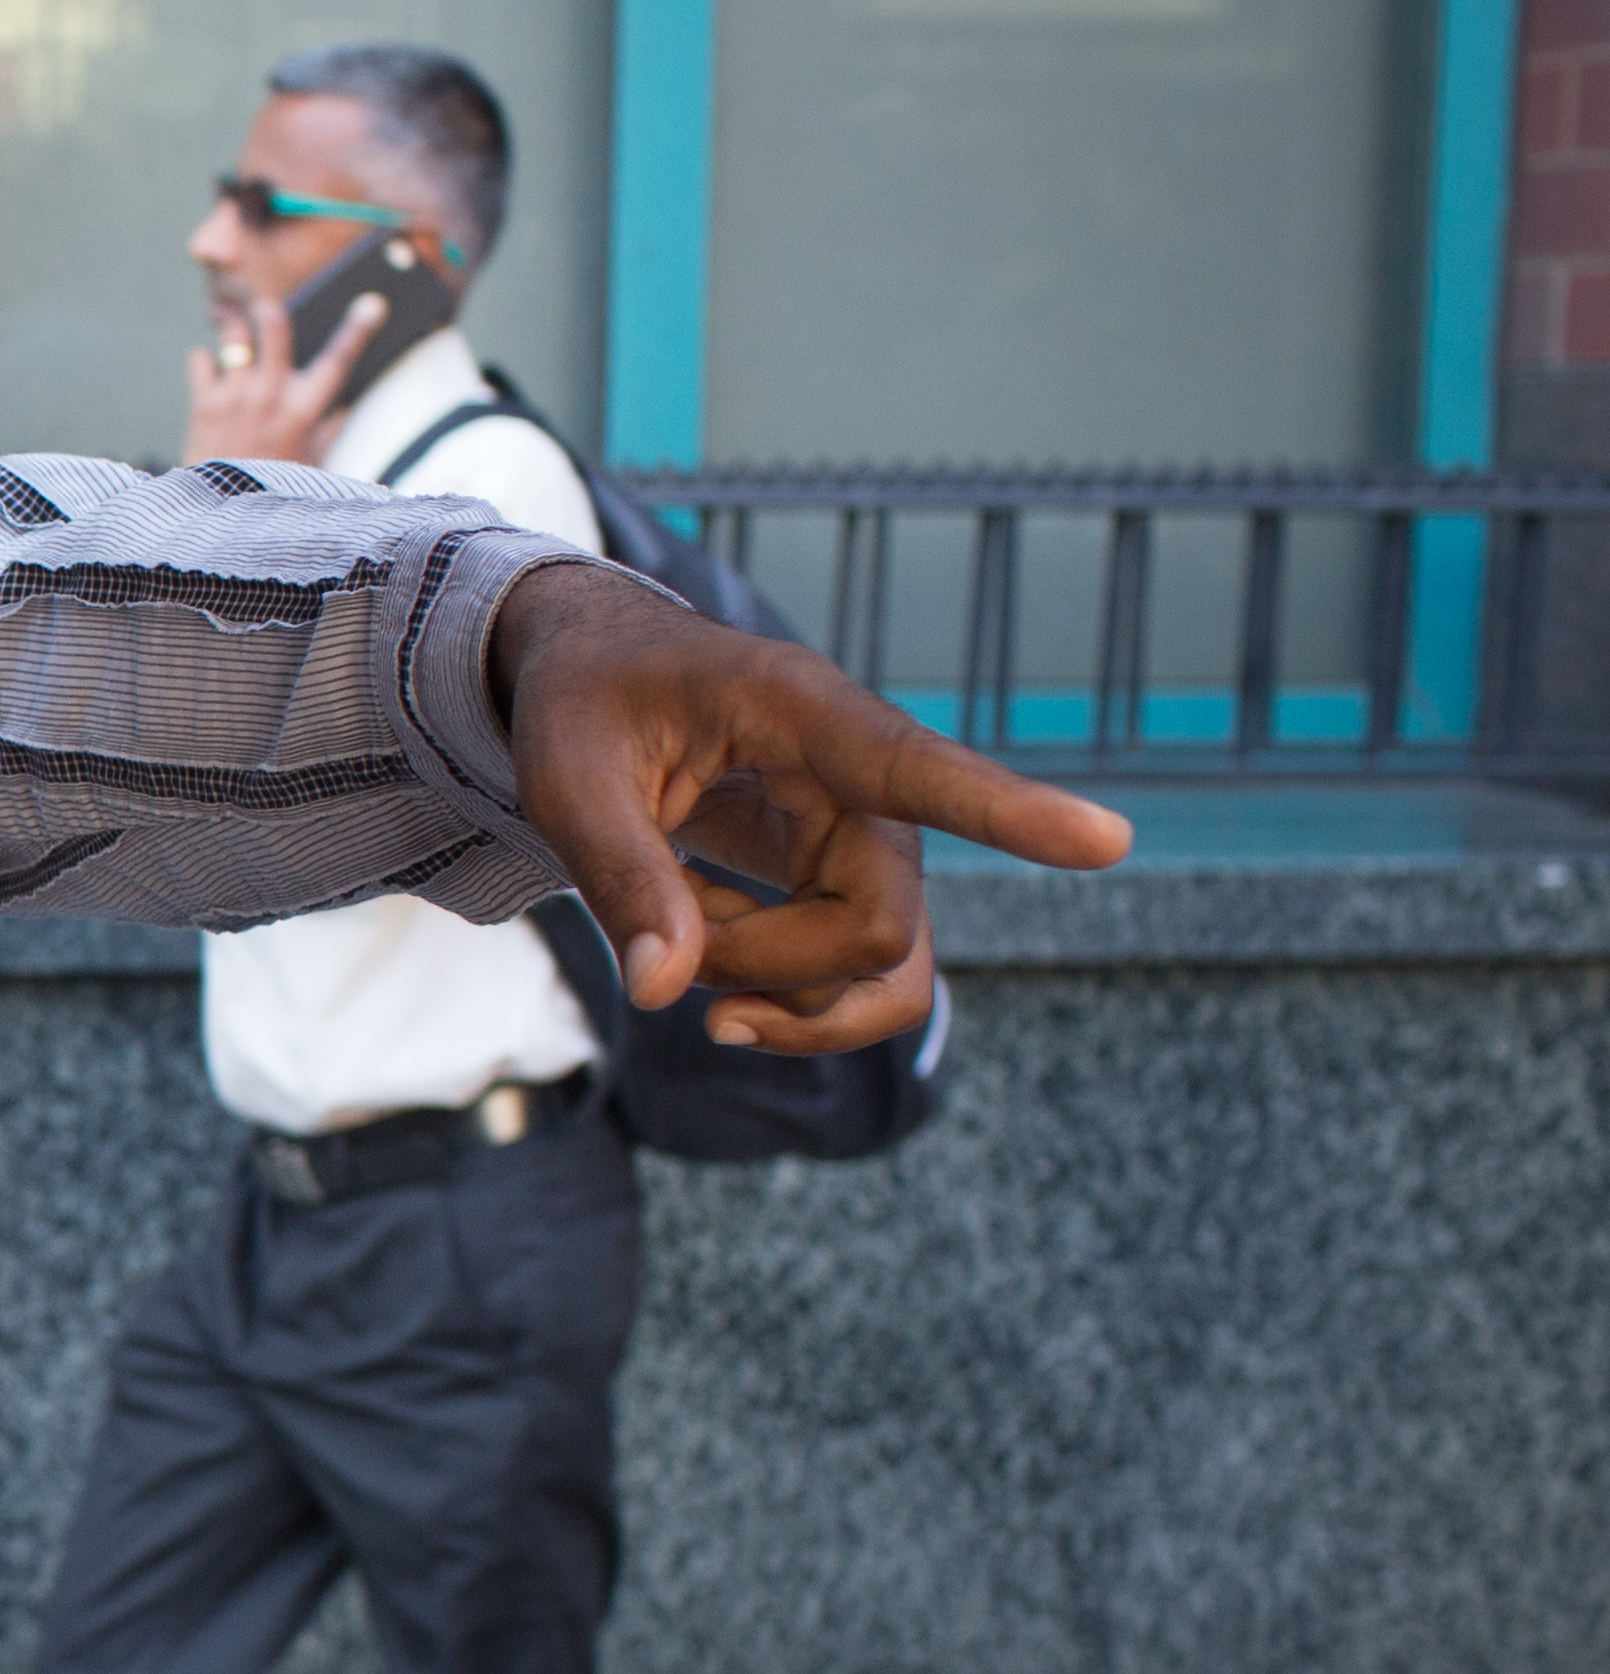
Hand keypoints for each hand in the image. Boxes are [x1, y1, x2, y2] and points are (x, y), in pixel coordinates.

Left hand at [181, 283, 380, 467]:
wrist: (224, 512)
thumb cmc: (274, 486)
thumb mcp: (312, 461)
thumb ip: (330, 429)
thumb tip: (347, 404)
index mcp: (305, 411)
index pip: (338, 361)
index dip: (358, 330)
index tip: (373, 304)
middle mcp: (271, 398)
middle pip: (275, 334)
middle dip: (271, 314)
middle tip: (266, 307)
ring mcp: (236, 399)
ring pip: (234, 340)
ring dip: (234, 331)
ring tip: (233, 331)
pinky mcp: (205, 405)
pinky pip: (201, 360)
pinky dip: (204, 359)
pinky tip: (209, 366)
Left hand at [489, 562, 1133, 1053]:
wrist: (598, 675)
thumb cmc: (584, 701)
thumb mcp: (565, 774)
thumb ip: (617, 873)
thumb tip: (667, 993)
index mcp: (800, 710)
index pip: (917, 768)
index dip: (1009, 811)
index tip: (1109, 840)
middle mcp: (860, 775)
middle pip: (873, 926)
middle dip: (766, 965)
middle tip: (664, 942)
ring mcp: (868, 835)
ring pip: (885, 967)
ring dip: (783, 993)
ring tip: (685, 952)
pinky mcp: (853, 878)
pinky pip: (865, 978)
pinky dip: (784, 998)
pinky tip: (707, 966)